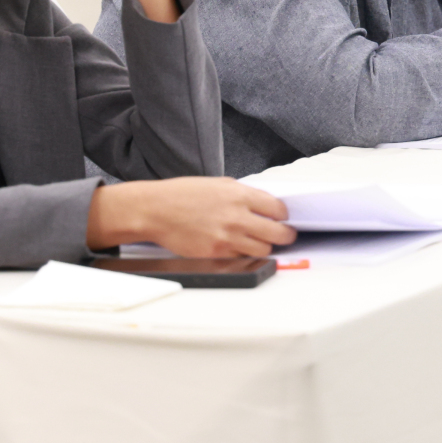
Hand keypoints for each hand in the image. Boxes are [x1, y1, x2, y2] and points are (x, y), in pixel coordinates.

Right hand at [86, 178, 297, 256]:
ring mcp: (227, 237)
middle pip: (278, 233)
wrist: (156, 210)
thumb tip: (263, 204)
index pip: (278, 209)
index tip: (282, 217)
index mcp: (238, 195)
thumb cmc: (182, 195)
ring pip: (264, 250)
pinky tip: (239, 247)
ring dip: (266, 247)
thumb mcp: (217, 184)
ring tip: (261, 242)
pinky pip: (242, 258)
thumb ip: (242, 194)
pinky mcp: (216, 253)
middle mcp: (236, 216)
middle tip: (285, 235)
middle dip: (285, 235)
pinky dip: (244, 254)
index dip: (284, 215)